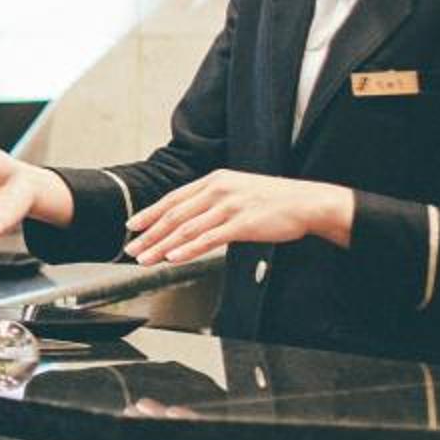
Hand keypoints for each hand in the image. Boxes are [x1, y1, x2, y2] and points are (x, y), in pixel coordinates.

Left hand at [122, 170, 353, 263]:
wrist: (307, 202)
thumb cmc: (273, 201)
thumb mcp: (237, 191)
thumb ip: (212, 202)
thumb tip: (187, 220)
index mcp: (214, 181)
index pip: (174, 199)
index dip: (150, 213)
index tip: (133, 226)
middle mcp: (218, 190)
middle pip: (175, 215)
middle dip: (150, 234)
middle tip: (132, 249)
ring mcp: (230, 206)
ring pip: (187, 229)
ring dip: (163, 246)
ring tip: (146, 259)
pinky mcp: (243, 223)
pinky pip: (209, 239)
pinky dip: (188, 249)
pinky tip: (173, 258)